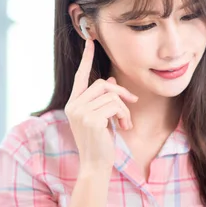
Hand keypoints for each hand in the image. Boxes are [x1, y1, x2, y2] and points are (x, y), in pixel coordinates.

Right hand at [64, 39, 138, 175]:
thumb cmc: (100, 143)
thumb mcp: (102, 118)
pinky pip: (115, 106)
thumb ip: (103, 100)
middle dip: (121, 93)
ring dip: (124, 109)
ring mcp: (80, 111)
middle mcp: (73, 105)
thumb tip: (110, 80)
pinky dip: (124, 115)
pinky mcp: (91, 118)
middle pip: (102, 84)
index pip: (80, 76)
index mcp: (73, 104)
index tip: (90, 41)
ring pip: (111, 95)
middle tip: (132, 104)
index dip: (87, 58)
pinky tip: (123, 128)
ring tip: (125, 124)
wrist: (95, 165)